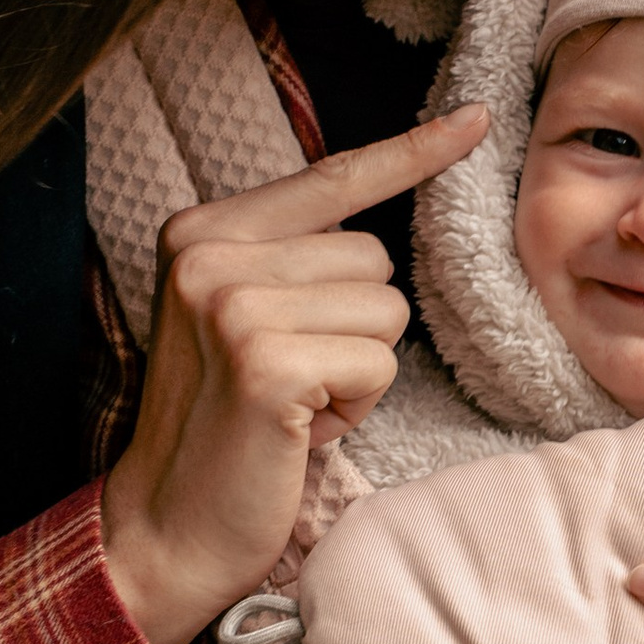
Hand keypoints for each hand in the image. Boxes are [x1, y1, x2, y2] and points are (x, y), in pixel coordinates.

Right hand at [101, 106, 488, 643]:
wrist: (166, 527)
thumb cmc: (226, 426)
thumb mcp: (240, 318)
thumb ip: (290, 258)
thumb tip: (376, 218)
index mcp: (200, 230)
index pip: (330, 177)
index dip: (411, 151)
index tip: (477, 116)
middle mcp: (208, 254)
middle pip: (372, 256)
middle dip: (355, 327)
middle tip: (292, 380)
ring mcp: (232, 306)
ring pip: (385, 310)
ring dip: (358, 370)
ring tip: (294, 406)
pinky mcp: (265, 363)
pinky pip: (378, 364)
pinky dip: (357, 407)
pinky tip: (300, 429)